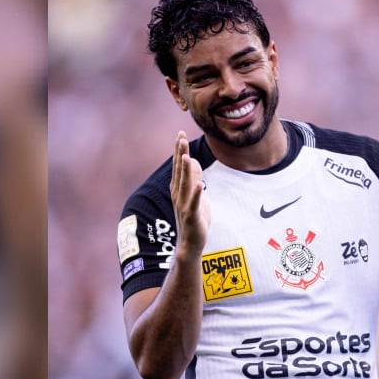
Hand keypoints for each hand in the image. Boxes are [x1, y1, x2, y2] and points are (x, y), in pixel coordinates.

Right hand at [170, 131, 210, 252]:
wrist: (189, 244)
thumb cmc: (193, 218)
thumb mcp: (194, 194)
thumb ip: (192, 177)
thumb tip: (192, 160)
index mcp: (178, 189)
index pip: (178, 166)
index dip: (179, 150)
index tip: (180, 134)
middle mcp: (178, 195)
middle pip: (179, 171)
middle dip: (180, 154)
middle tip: (180, 137)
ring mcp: (184, 205)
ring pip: (184, 185)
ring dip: (185, 170)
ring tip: (186, 156)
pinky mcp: (192, 216)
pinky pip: (194, 204)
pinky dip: (197, 194)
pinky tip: (200, 185)